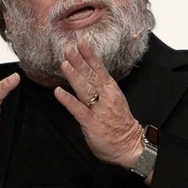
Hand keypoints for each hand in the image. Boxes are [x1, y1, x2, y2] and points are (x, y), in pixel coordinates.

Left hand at [54, 39, 143, 168]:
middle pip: (91, 75)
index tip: (82, 42)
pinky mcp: (92, 123)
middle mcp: (105, 97)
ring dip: (74, 76)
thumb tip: (86, 74)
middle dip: (79, 61)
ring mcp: (99, 109)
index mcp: (111, 90)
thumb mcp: (112, 100)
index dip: (90, 55)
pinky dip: (68, 100)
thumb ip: (100, 88)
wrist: (129, 146)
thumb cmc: (119, 124)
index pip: (99, 69)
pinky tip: (58, 92)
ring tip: (64, 64)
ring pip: (85, 89)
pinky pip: (78, 110)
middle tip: (69, 48)